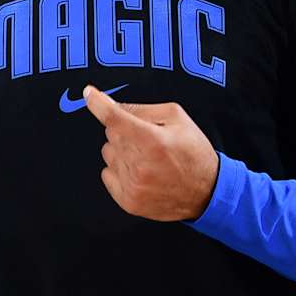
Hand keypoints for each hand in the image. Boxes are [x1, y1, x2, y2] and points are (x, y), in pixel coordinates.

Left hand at [83, 85, 219, 221]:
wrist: (206, 192)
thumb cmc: (193, 152)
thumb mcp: (178, 119)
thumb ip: (143, 109)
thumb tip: (113, 105)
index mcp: (153, 140)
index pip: (114, 118)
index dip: (97, 103)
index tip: (88, 94)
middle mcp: (140, 164)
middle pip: (111, 134)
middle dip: (125, 130)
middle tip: (148, 138)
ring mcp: (133, 185)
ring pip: (108, 154)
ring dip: (122, 151)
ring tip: (147, 158)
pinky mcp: (129, 201)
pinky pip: (106, 174)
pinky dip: (119, 170)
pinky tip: (141, 173)